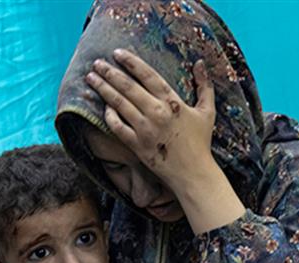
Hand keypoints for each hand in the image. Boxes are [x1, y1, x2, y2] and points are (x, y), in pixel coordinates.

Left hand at [87, 49, 216, 190]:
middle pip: (128, 87)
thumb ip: (204, 86)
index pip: (148, 75)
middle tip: (96, 63)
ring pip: (119, 104)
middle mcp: (157, 113)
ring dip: (103, 89)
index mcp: (173, 102)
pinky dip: (109, 115)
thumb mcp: (207, 111)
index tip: (117, 53)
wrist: (193, 173)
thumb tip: (200, 63)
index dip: (131, 62)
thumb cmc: (201, 142)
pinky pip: (117, 126)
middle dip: (110, 72)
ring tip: (91, 78)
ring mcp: (145, 129)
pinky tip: (103, 106)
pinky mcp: (137, 145)